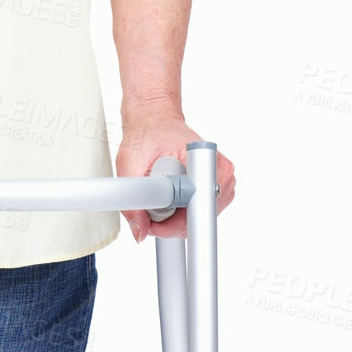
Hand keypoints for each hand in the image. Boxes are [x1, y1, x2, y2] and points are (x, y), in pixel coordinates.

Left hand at [116, 114, 235, 242]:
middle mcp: (220, 170)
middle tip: (152, 205)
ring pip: (203, 219)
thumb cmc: (146, 135)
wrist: (154, 120)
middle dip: (173, 222)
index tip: (158, 224)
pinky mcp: (218, 186)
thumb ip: (131, 198)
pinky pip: (203, 213)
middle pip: (202, 218)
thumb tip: (140, 231)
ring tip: (162, 195)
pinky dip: (185, 213)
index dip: (177, 224)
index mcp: (205, 159)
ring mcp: (222, 180)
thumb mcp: (129, 162)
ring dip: (178, 218)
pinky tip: (172, 197)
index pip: (202, 207)